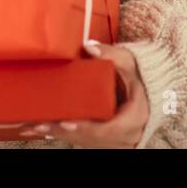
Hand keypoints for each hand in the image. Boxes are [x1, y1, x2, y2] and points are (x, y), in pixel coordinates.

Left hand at [18, 44, 149, 147]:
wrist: (152, 91)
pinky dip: (64, 133)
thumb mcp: (131, 63)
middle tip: (37, 125)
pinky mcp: (105, 138)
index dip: (86, 128)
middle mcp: (125, 135)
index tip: (66, 123)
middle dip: (62, 132)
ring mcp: (115, 139)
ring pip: (85, 141)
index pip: (108, 129)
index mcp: (134, 119)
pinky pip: (83, 139)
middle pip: (90, 138)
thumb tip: (89, 47)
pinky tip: (43, 128)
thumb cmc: (142, 77)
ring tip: (33, 126)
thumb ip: (112, 55)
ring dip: (59, 134)